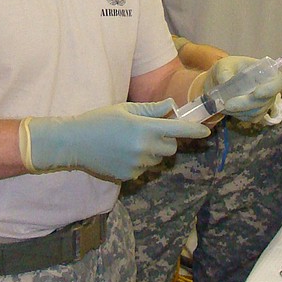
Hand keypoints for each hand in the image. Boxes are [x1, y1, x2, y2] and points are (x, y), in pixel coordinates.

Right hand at [22, 100, 209, 180]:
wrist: (75, 142)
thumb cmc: (99, 120)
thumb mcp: (125, 109)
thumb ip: (151, 110)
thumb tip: (171, 106)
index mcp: (144, 128)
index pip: (177, 130)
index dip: (194, 131)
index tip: (206, 132)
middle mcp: (143, 148)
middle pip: (171, 147)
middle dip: (168, 140)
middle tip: (152, 132)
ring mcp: (137, 164)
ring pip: (158, 159)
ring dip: (153, 151)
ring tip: (131, 142)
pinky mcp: (129, 175)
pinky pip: (144, 168)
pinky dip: (140, 161)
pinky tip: (122, 153)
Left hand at [203, 56, 281, 121]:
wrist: (221, 81)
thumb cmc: (227, 68)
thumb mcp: (223, 65)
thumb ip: (224, 72)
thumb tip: (225, 81)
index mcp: (266, 72)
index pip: (279, 81)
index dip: (271, 88)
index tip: (256, 93)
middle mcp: (269, 88)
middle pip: (266, 100)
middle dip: (246, 103)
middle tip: (227, 104)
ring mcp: (265, 102)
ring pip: (257, 111)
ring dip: (240, 110)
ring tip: (223, 105)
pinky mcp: (257, 113)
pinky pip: (251, 117)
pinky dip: (238, 114)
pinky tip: (227, 109)